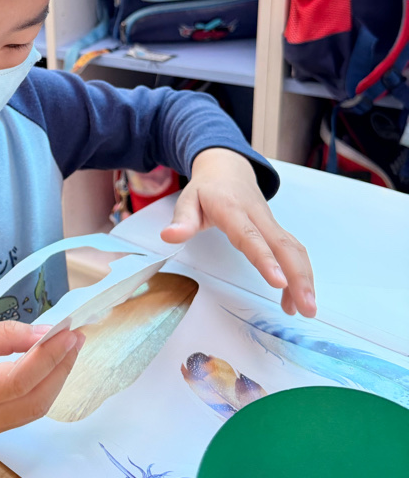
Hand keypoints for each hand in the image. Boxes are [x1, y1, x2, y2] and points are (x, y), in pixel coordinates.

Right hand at [0, 321, 82, 441]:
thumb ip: (6, 335)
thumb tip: (48, 334)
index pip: (17, 381)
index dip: (48, 357)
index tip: (69, 331)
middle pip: (33, 400)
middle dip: (60, 367)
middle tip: (75, 336)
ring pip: (34, 410)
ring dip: (57, 378)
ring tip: (69, 346)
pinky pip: (25, 413)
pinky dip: (43, 388)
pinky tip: (51, 365)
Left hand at [160, 148, 315, 316]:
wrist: (227, 168)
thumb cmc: (206, 189)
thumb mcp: (187, 200)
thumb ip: (182, 220)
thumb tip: (169, 236)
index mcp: (233, 211)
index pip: (251, 237)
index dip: (266, 259)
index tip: (279, 282)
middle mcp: (258, 217)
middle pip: (284, 246)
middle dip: (299, 277)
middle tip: (308, 309)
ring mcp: (271, 223)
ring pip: (294, 249)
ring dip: (305, 279)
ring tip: (307, 309)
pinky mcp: (276, 230)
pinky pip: (293, 251)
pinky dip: (300, 273)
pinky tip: (293, 297)